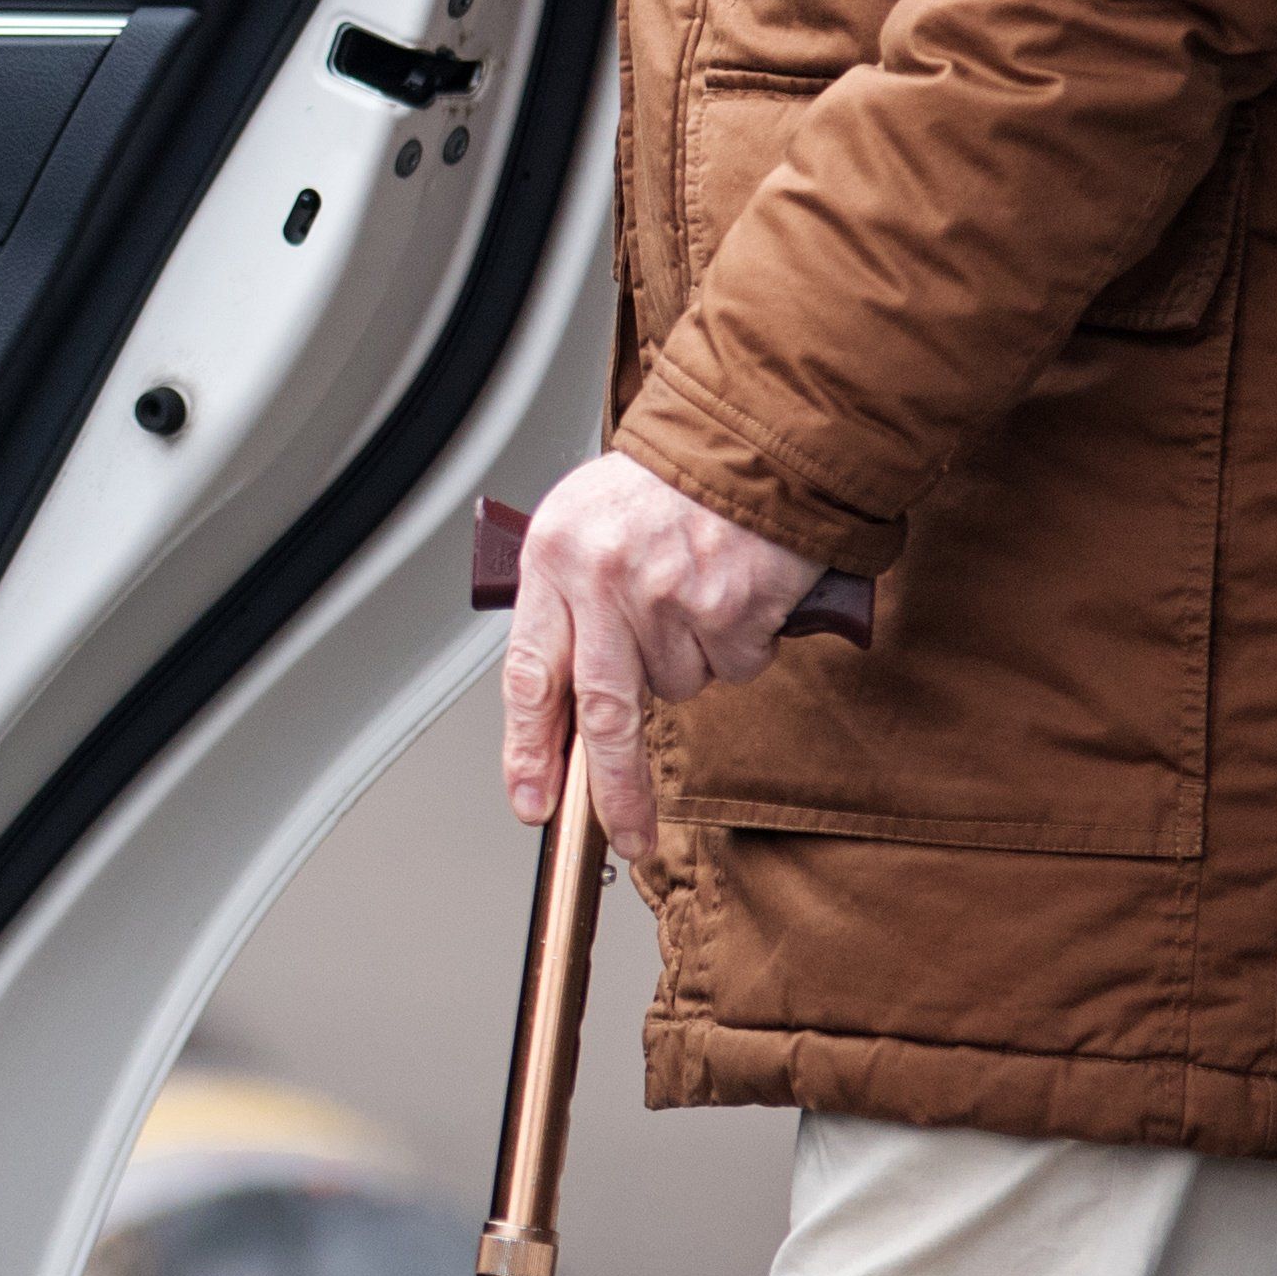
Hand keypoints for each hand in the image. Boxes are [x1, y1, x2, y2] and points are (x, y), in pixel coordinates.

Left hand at [499, 450, 841, 855]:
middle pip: (605, 714)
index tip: (531, 801)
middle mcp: (605, 580)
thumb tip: (561, 702)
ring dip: (690, 662)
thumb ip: (567, 601)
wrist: (748, 439)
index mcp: (555, 557)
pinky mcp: (732, 607)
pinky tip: (734, 593)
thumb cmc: (663, 484)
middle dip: (615, 789)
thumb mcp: (585, 522)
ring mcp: (670, 596)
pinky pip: (735, 665)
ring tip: (694, 596)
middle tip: (627, 836)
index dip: (528, 748)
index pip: (528, 674)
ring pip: (678, 686)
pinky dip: (740, 645)